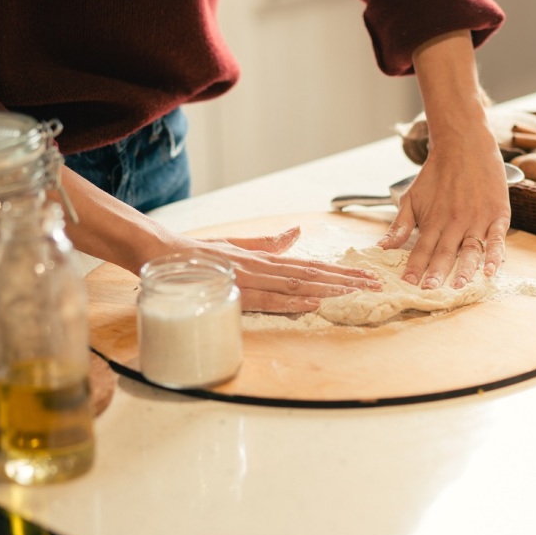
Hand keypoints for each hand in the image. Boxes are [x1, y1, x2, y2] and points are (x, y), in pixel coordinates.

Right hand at [189, 226, 381, 312]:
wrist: (159, 252)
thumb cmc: (199, 253)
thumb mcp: (238, 245)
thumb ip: (268, 243)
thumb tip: (296, 233)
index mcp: (265, 259)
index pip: (311, 265)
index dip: (341, 271)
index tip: (367, 275)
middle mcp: (262, 267)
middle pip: (312, 274)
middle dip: (346, 280)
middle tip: (376, 284)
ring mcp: (249, 279)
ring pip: (296, 284)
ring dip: (328, 288)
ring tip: (356, 292)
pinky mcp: (233, 292)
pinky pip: (266, 299)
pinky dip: (291, 300)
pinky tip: (313, 301)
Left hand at [378, 128, 509, 289]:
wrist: (464, 144)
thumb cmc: (436, 173)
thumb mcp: (412, 198)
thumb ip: (399, 225)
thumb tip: (381, 247)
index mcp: (433, 220)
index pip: (420, 250)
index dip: (414, 268)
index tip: (407, 285)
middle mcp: (454, 222)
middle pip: (444, 253)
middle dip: (435, 274)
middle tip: (429, 293)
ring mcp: (476, 219)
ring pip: (469, 250)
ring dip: (464, 270)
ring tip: (458, 287)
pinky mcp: (497, 215)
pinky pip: (496, 240)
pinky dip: (495, 256)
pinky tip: (491, 271)